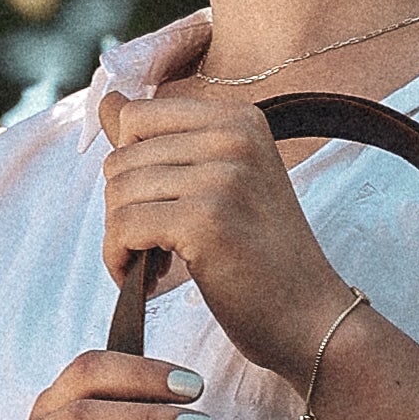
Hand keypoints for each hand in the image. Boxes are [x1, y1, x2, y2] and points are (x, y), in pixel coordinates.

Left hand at [92, 79, 348, 378]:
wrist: (310, 317)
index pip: (137, 116)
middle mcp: (233, 136)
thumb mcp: (219, 183)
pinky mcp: (206, 220)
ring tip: (156, 264)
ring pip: (118, 193)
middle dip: (124, 209)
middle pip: (122, 158)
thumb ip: (162, 141)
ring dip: (122, 240)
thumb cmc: (262, 257)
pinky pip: (123, 228)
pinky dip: (120, 260)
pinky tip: (147, 281)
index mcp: (239, 118)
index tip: (154, 206)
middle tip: (156, 246)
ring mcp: (222, 176)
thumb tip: (108, 102)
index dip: (129, 168)